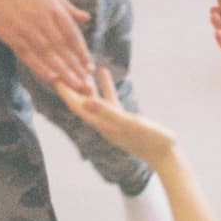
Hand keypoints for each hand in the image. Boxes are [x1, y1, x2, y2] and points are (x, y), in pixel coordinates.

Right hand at [0, 0, 93, 92]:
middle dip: (76, 68)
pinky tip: (52, 80)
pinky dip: (41, 68)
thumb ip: (66, 6)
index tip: (89, 67)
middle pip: (63, 49)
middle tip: (87, 85)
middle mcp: (43, 20)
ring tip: (75, 86)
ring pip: (49, 55)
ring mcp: (27, 29)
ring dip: (63, 73)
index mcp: (53, 8)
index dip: (81, 52)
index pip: (72, 34)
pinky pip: (29, 56)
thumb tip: (86, 18)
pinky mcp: (11, 36)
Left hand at [56, 68, 176, 167]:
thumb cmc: (152, 140)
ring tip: (80, 65)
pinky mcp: (123, 119)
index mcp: (102, 125)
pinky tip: (104, 73)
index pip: (77, 106)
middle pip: (81, 103)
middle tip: (61, 66)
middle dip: (71, 86)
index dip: (65, 92)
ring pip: (94, 100)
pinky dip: (105, 86)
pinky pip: (109, 99)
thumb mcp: (129, 123)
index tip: (53, 75)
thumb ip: (107, 112)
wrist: (167, 155)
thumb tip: (84, 102)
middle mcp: (103, 124)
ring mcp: (113, 122)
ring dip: (86, 84)